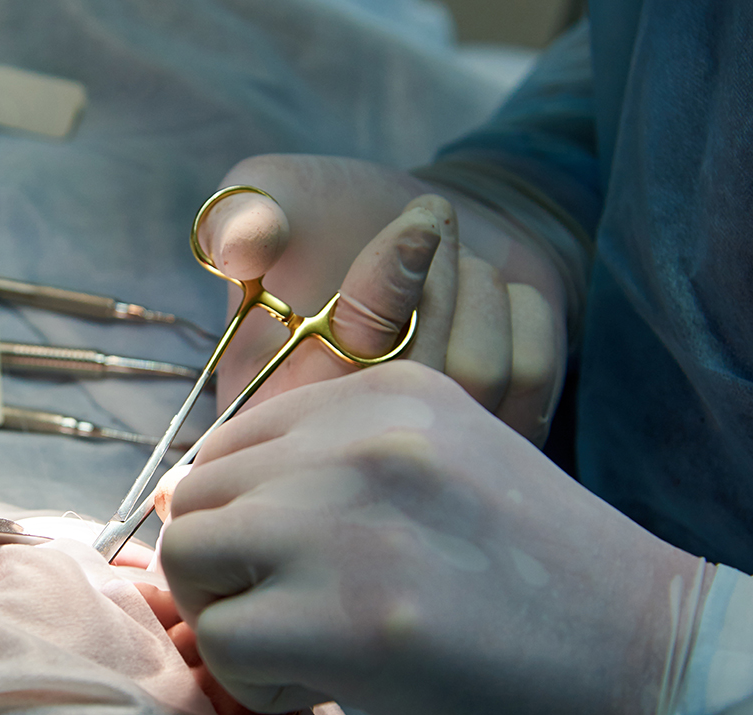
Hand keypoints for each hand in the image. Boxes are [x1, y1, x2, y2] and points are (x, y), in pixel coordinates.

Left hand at [159, 361, 703, 714]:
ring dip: (227, 616)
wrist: (653, 654)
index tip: (285, 566)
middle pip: (194, 496)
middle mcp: (354, 439)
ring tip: (306, 645)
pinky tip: (332, 684)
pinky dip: (258, 681)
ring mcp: (345, 521)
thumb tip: (180, 504)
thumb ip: (324, 466)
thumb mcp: (437, 466)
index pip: (228, 443)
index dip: (237, 518)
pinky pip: (220, 643)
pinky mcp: (346, 620)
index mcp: (382, 393)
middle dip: (222, 567)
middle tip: (292, 613)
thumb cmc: (538, 574)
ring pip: (186, 558)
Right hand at [197, 154, 568, 443]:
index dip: (378, 302)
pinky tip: (489, 300)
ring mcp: (429, 459)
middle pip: (413, 382)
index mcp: (272, 408)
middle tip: (429, 217)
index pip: (327, 382)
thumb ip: (239, 215)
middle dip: (436, 281)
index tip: (413, 230)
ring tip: (452, 260)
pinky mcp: (498, 443)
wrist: (425, 231)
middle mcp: (344, 452)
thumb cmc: (329, 216)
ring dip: (479, 288)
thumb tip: (241, 245)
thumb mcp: (268, 198)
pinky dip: (523, 312)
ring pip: (480, 376)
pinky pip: (532, 375)